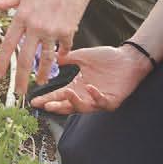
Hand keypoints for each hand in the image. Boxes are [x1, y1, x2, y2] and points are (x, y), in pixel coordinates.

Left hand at [0, 0, 96, 99]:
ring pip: (46, 59)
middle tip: (18, 93)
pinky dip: (61, 56)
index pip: (8, 44)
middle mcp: (35, 26)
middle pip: (25, 58)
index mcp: (21, 17)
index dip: (1, 62)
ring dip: (43, 74)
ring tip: (40, 83)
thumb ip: (5, 2)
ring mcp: (52, 30)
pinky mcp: (67, 31)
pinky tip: (59, 61)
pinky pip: (63, 49)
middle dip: (21, 79)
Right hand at [29, 45, 151, 114]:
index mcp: (77, 87)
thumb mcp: (83, 56)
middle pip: (68, 106)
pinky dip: (96, 97)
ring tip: (67, 93)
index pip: (59, 96)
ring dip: (74, 102)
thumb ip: (68, 58)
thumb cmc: (107, 58)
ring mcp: (99, 100)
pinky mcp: (112, 100)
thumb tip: (51, 55)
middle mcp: (86, 96)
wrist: (128, 58)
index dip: (47, 99)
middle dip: (58, 106)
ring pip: (84, 107)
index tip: (34, 101)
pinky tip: (90, 88)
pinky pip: (102, 102)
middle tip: (47, 105)